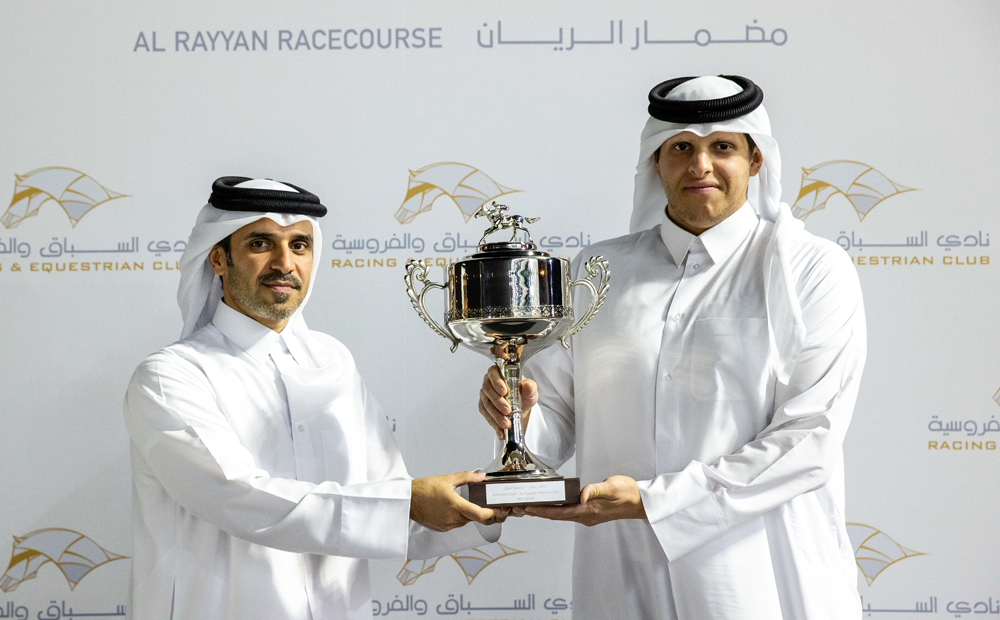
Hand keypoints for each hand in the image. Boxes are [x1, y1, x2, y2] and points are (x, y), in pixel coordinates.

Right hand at [410, 471, 508, 531]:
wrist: (407, 500)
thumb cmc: (424, 488)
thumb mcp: (447, 479)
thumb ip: (466, 477)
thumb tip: (481, 476)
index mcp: (454, 505)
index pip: (479, 514)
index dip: (492, 513)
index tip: (498, 509)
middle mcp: (451, 518)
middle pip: (474, 518)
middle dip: (482, 512)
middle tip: (489, 504)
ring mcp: (447, 525)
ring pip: (466, 521)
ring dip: (470, 514)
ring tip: (469, 503)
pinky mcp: (442, 528)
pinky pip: (457, 524)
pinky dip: (460, 517)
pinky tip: (456, 509)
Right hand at [478, 365, 537, 439]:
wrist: (522, 409)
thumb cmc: (524, 395)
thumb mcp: (531, 391)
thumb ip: (530, 387)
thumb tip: (527, 385)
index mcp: (499, 373)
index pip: (493, 372)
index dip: (496, 381)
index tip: (504, 391)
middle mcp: (489, 383)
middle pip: (488, 390)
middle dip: (498, 402)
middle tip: (508, 411)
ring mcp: (485, 396)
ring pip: (487, 404)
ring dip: (496, 415)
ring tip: (506, 424)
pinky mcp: (484, 408)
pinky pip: (486, 416)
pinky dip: (494, 424)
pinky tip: (501, 430)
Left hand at [521, 476, 645, 525]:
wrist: (639, 501)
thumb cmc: (627, 492)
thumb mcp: (612, 487)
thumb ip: (595, 490)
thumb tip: (581, 495)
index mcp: (588, 511)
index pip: (560, 513)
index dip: (542, 511)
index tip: (528, 508)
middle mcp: (585, 516)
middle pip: (556, 516)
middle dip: (538, 512)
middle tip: (520, 507)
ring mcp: (587, 516)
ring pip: (561, 515)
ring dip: (545, 511)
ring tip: (529, 506)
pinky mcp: (589, 512)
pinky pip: (567, 512)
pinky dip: (555, 509)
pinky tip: (550, 504)